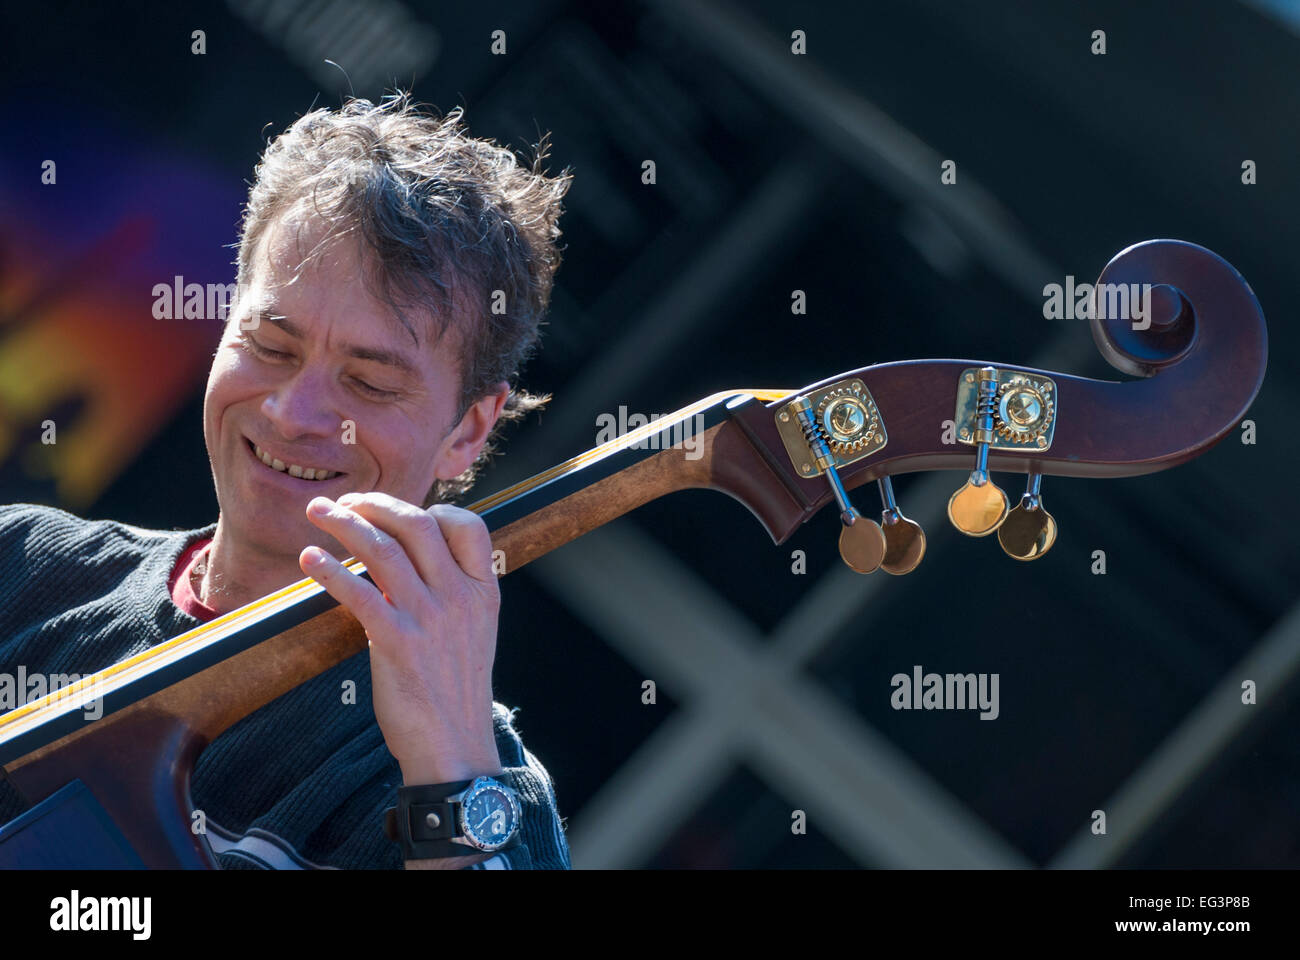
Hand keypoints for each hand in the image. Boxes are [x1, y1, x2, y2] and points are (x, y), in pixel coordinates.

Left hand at [299, 492, 502, 785]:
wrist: (453, 745)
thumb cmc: (455, 691)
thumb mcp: (471, 633)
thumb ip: (449, 593)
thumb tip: (406, 559)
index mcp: (483, 592)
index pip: (469, 525)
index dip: (433, 508)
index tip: (401, 512)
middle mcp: (459, 597)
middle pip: (418, 525)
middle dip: (376, 504)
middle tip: (346, 501)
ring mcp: (429, 618)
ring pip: (383, 549)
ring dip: (344, 523)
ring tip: (318, 513)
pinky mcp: (396, 642)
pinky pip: (358, 592)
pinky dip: (330, 569)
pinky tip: (310, 559)